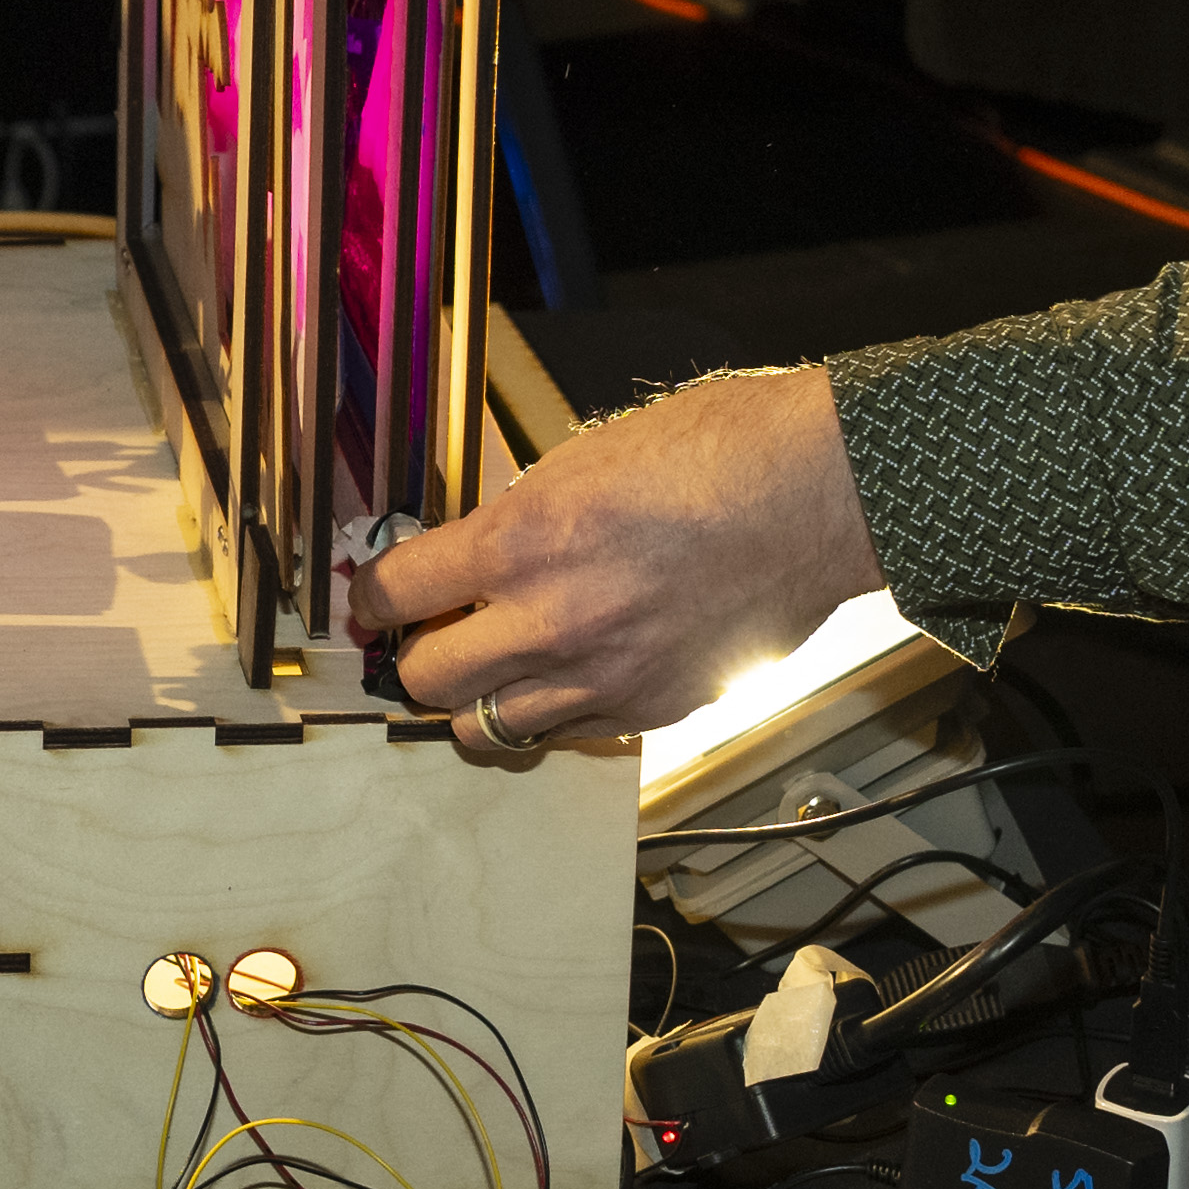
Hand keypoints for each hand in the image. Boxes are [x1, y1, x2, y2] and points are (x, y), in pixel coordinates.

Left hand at [354, 363, 878, 753]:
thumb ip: (520, 520)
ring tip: (496, 670)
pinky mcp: (651, 709)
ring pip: (487, 729)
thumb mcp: (585, 459)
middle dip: (419, 657)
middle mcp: (551, 620)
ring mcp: (601, 676)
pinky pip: (568, 736)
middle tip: (435, 636)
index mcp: (523, 541)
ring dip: (478, 701)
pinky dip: (554, 715)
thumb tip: (478, 556)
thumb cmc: (716, 453)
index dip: (372, 599)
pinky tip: (571, 677)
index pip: (395, 595)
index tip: (376, 601)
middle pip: (427, 680)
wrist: (815, 495)